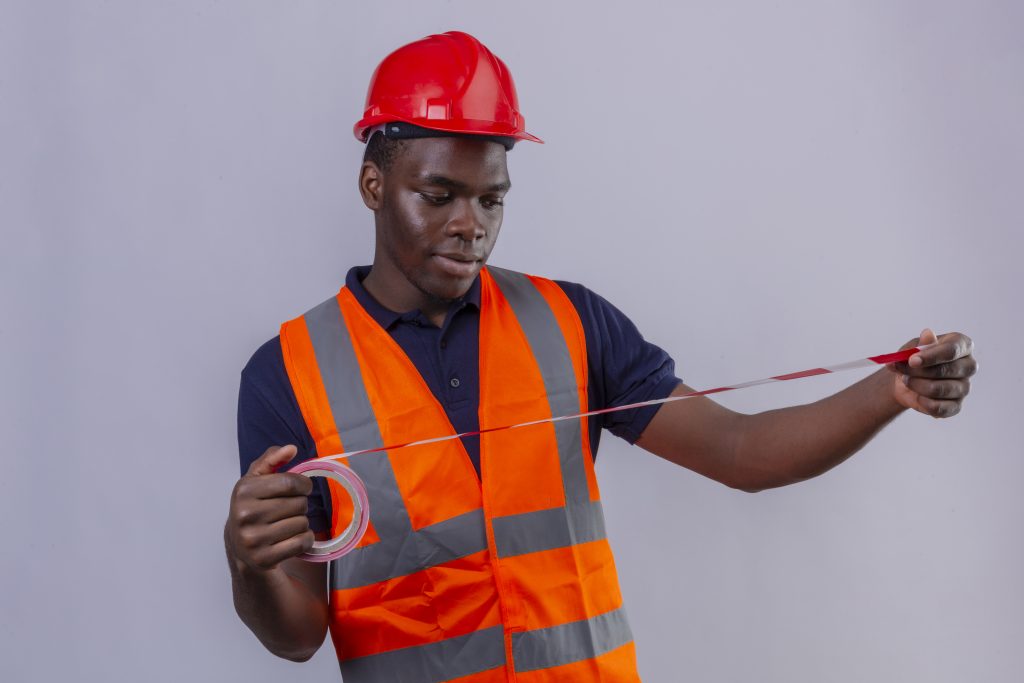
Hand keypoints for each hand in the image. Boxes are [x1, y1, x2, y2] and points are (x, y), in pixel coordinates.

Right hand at [225, 445, 314, 572]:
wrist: (240, 546)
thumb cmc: (253, 506)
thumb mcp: (256, 480)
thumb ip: (272, 459)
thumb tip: (291, 448)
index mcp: (243, 491)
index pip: (290, 482)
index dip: (304, 484)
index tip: (303, 487)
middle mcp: (245, 515)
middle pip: (299, 504)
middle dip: (300, 504)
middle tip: (289, 509)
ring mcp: (253, 539)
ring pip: (302, 523)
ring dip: (301, 522)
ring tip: (286, 523)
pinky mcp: (264, 558)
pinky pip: (302, 542)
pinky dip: (304, 539)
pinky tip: (291, 537)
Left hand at [888, 329, 976, 417]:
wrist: (906, 379)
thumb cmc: (914, 358)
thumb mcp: (912, 348)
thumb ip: (920, 343)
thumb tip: (928, 333)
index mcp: (962, 345)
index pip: (952, 350)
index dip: (932, 356)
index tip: (912, 360)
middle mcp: (969, 366)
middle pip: (947, 370)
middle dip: (919, 371)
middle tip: (902, 370)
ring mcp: (965, 387)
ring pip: (940, 390)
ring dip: (917, 385)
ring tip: (906, 380)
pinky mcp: (956, 406)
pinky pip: (939, 408)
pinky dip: (922, 402)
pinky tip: (916, 396)